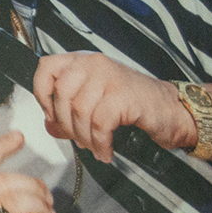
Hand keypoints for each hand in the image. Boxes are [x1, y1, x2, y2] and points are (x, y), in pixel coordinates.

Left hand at [33, 51, 195, 162]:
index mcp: (82, 62)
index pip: (46, 68)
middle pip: (61, 95)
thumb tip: (49, 124)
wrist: (170, 110)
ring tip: (93, 145)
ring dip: (84, 136)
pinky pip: (99, 124)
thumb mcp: (92, 104)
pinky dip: (100, 142)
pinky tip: (105, 150)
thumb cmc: (131, 104)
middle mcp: (94, 64)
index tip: (51, 114)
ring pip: (79, 111)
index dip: (42, 94)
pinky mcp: (123, 94)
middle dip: (65, 124)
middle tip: (77, 138)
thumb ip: (65, 112)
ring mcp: (110, 76)